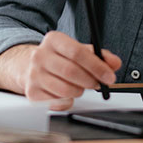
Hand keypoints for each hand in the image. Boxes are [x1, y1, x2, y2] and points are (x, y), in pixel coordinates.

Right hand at [0, 31, 121, 110]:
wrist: (28, 67)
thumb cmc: (57, 59)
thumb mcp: (76, 50)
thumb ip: (97, 55)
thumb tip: (114, 63)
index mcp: (53, 40)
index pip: (77, 52)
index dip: (96, 66)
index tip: (109, 76)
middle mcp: (40, 56)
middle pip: (71, 72)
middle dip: (90, 81)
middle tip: (98, 84)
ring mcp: (34, 75)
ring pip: (65, 90)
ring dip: (79, 91)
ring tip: (79, 87)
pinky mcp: (31, 93)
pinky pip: (57, 103)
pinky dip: (68, 101)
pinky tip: (66, 94)